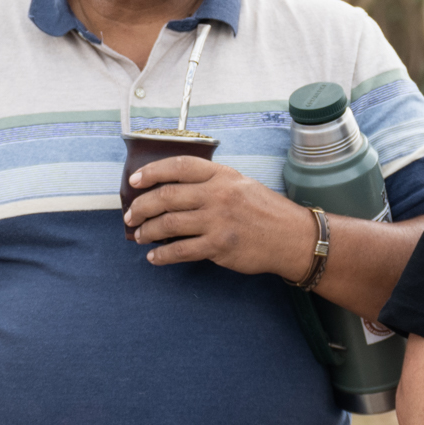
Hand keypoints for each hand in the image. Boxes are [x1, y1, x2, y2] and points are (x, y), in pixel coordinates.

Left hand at [124, 158, 320, 279]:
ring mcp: (218, 221)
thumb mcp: (241, 185)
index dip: (152, 172)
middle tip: (131, 216)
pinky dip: (162, 255)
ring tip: (140, 236)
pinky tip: (154, 257)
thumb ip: (211, 184)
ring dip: (148, 231)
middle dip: (142, 207)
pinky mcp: (219, 246)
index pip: (178, 166)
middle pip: (167, 197)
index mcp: (221, 175)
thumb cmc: (265, 211)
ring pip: (169, 224)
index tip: (134, 181)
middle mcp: (217, 194)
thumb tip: (173, 192)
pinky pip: (181, 250)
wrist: (292, 238)